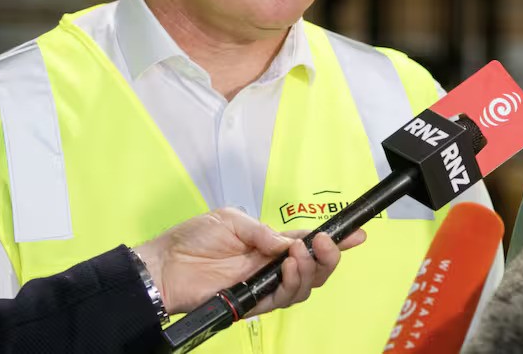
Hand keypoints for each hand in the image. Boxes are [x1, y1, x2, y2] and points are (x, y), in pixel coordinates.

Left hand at [132, 208, 365, 316]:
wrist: (165, 264)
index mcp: (271, 244)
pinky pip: (283, 298)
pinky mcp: (253, 302)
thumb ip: (264, 232)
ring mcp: (264, 286)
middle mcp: (273, 266)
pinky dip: (291, 282)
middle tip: (327, 243)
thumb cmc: (193, 238)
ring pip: (305, 287)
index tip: (358, 233)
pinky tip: (286, 266)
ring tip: (297, 255)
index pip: (309, 243)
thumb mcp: (232, 220)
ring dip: (309, 269)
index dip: (335, 240)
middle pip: (316, 269)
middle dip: (330, 257)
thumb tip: (291, 241)